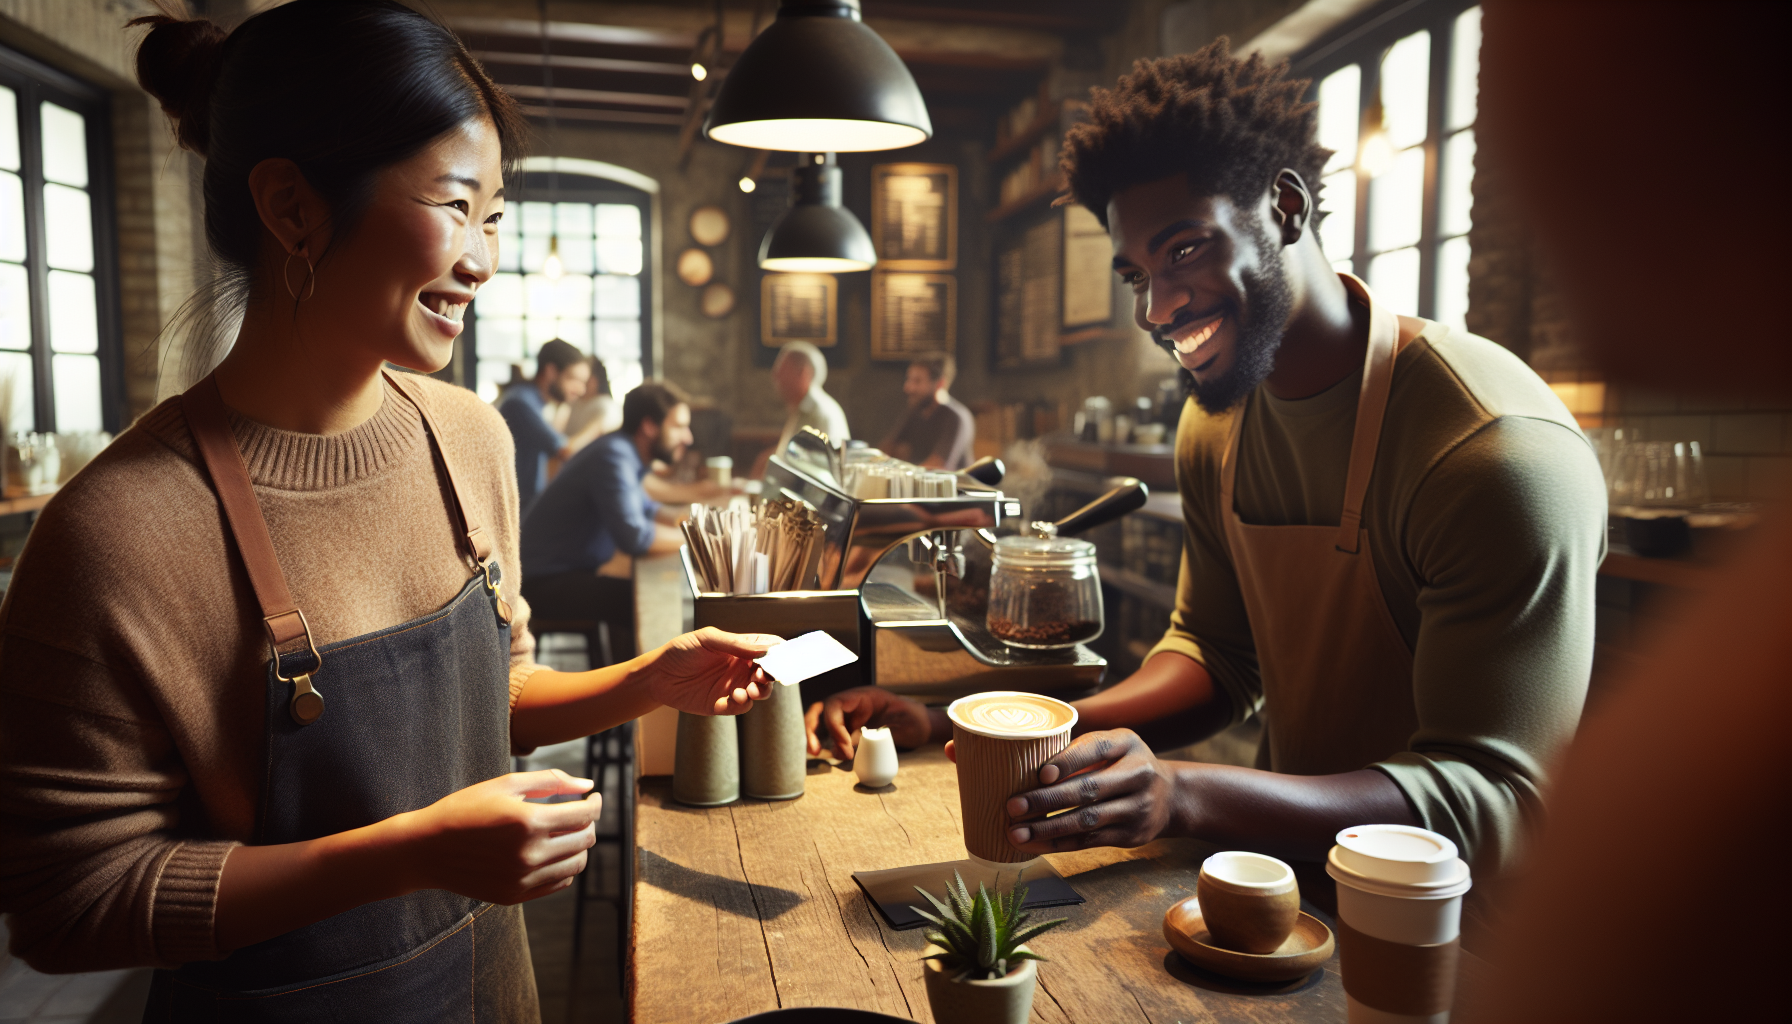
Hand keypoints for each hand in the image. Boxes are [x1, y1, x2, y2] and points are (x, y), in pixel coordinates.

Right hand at [400, 770, 600, 904]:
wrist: (425, 849)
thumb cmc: (465, 809)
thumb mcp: (505, 784)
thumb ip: (551, 780)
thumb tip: (587, 783)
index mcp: (529, 821)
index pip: (585, 814)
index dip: (595, 803)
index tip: (593, 796)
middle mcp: (529, 854)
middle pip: (585, 839)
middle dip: (589, 822)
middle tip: (579, 812)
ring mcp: (522, 879)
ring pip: (576, 864)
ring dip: (579, 845)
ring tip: (566, 831)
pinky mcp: (515, 895)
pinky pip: (558, 883)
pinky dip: (564, 866)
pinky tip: (552, 851)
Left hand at [649, 627, 780, 714]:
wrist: (657, 675)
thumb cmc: (681, 651)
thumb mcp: (708, 639)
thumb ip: (736, 643)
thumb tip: (765, 649)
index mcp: (741, 648)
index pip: (769, 648)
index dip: (780, 652)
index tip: (785, 657)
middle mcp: (740, 667)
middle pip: (770, 673)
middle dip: (772, 675)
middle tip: (763, 676)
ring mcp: (733, 686)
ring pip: (760, 692)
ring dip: (762, 691)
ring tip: (751, 689)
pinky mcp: (723, 704)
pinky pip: (742, 707)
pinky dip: (744, 703)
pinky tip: (735, 696)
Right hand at [804, 685, 932, 758]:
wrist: (924, 725)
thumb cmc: (916, 720)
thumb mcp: (902, 724)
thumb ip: (877, 732)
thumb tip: (851, 743)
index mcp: (864, 696)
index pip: (835, 705)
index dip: (833, 725)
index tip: (844, 747)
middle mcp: (852, 704)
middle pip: (821, 710)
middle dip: (812, 729)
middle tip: (815, 751)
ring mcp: (850, 715)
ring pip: (822, 721)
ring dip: (816, 737)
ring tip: (820, 755)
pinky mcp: (851, 728)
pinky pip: (832, 734)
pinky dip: (828, 744)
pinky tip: (833, 756)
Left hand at [1002, 729, 1178, 854]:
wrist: (1172, 797)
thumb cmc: (1126, 764)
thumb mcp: (1115, 745)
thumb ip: (1080, 751)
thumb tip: (1024, 765)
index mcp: (1128, 744)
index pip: (1097, 749)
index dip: (1068, 762)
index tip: (1040, 774)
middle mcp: (1138, 775)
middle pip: (1088, 789)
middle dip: (1047, 800)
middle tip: (1013, 806)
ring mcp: (1137, 808)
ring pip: (1087, 820)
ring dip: (1047, 828)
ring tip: (1016, 832)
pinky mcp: (1131, 836)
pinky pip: (1090, 841)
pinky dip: (1059, 844)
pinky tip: (1034, 844)